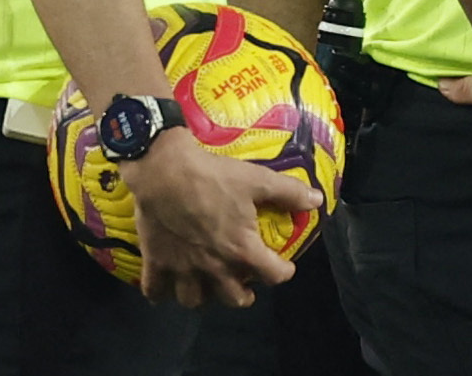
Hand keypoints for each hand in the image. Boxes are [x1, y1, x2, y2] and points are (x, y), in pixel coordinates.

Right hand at [123, 127, 319, 307]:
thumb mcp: (258, 180)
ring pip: (194, 300)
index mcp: (241, 249)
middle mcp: (213, 266)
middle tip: (245, 284)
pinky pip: (155, 290)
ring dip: (203, 296)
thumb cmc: (215, 176)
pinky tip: (166, 287)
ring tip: (208, 286)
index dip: (283, 273)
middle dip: (243, 295)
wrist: (165, 170)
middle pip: (232, 299)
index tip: (285, 268)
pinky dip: (161, 293)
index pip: (272, 275)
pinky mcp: (156, 262)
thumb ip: (289, 193)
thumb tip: (317, 200)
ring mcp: (182, 268)